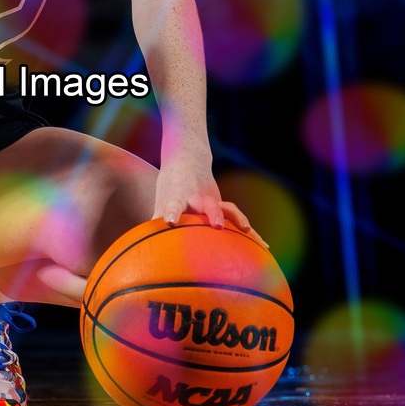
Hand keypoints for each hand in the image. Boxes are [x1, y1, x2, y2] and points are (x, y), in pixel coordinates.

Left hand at [153, 164, 268, 248]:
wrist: (188, 159)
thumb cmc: (170, 185)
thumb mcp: (160, 199)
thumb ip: (154, 220)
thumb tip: (140, 246)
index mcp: (179, 196)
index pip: (174, 203)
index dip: (172, 211)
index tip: (171, 221)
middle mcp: (198, 197)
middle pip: (207, 204)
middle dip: (212, 214)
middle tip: (217, 225)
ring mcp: (214, 200)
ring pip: (227, 208)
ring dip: (236, 218)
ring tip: (247, 231)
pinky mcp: (224, 206)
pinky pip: (238, 220)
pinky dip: (251, 232)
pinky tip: (264, 246)